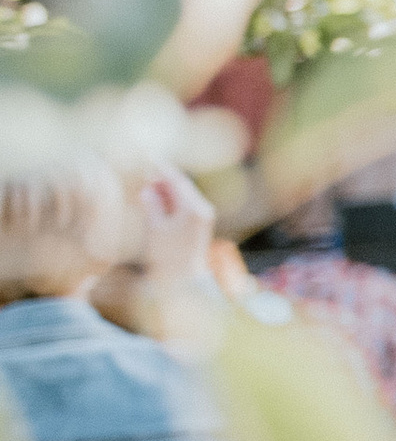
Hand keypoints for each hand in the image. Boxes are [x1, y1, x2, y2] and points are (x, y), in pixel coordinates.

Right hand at [128, 163, 214, 288]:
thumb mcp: (155, 227)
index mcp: (194, 208)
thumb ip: (152, 204)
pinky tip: (158, 199)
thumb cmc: (167, 257)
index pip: (177, 181)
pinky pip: (185, 206)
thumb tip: (148, 190)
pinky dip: (172, 201)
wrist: (184, 282)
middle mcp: (202, 210)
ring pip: (184, 196)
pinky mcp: (200, 226)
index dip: (162, 169)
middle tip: (146, 170)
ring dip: (167, 190)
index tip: (150, 158)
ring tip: (148, 184)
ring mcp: (203, 218)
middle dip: (164, 178)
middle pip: (182, 186)